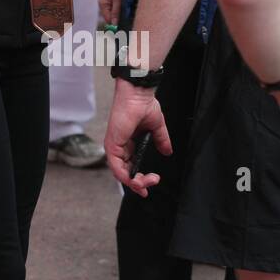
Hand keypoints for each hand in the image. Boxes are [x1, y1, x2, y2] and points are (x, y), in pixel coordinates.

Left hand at [104, 79, 171, 193]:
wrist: (138, 94)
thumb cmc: (144, 104)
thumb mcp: (156, 127)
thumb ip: (161, 140)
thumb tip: (168, 151)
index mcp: (127, 143)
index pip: (131, 166)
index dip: (140, 177)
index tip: (152, 180)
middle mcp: (119, 147)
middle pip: (126, 173)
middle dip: (138, 183)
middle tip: (150, 185)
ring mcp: (114, 146)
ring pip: (121, 173)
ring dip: (134, 182)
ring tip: (147, 183)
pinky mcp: (112, 145)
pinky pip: (116, 167)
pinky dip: (125, 176)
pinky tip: (136, 180)